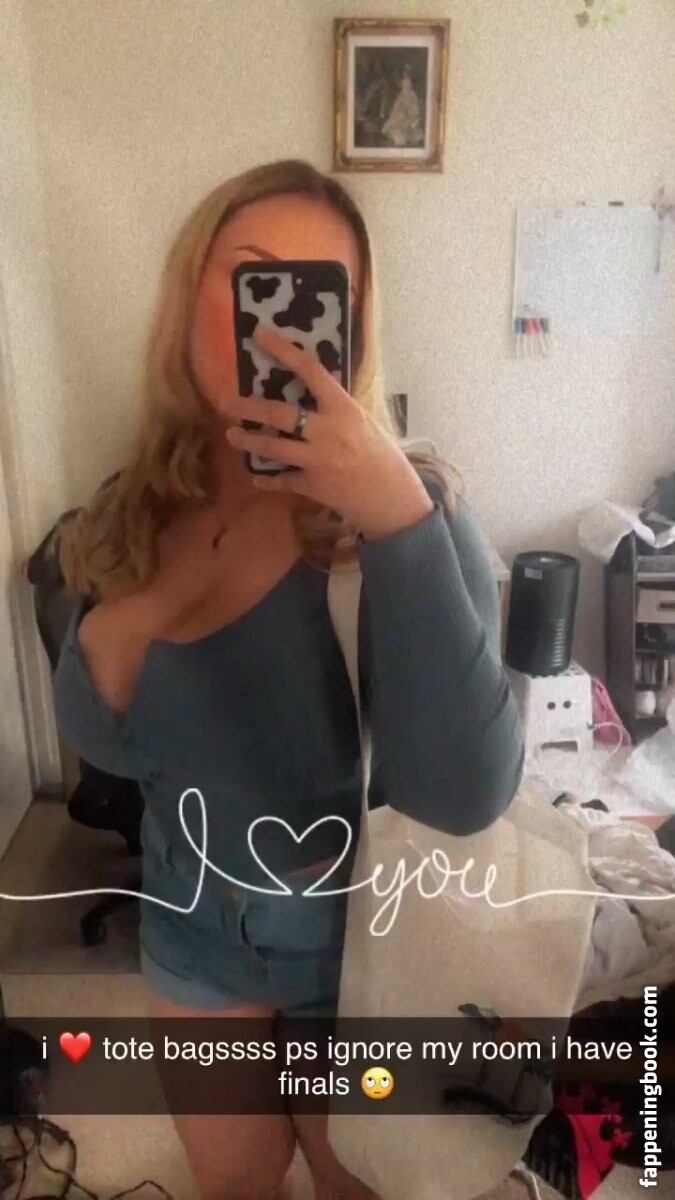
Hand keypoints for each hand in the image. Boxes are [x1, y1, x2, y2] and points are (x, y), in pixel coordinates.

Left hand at [220, 325, 433, 540]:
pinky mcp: (312, 486)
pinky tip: (257, 477)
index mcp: (344, 409)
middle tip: (226, 403)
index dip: (282, 350)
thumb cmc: (382, 456)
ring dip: (248, 441)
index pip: (310, 371)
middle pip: (279, 413)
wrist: (392, 499)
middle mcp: (327, 431)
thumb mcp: (364, 422)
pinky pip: (282, 481)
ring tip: (232, 436)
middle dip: (248, 407)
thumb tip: (320, 382)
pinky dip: (267, 480)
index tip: (259, 334)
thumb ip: (338, 406)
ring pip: (272, 447)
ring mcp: (317, 460)